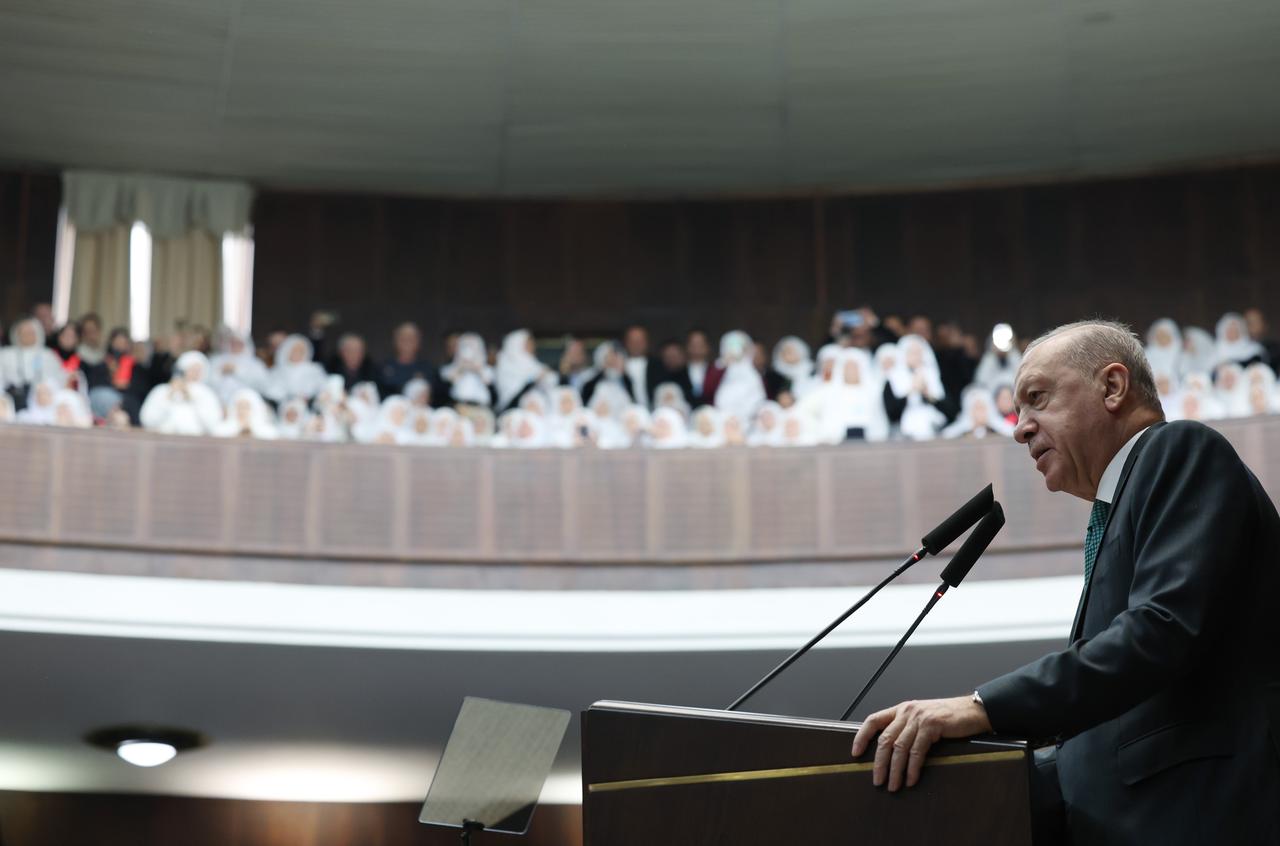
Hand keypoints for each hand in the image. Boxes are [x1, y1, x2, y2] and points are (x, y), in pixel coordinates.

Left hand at [850, 696, 991, 791]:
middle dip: (879, 763)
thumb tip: (892, 753)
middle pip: (885, 739)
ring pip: (899, 748)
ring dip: (895, 770)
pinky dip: (912, 768)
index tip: (855, 753)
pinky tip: (910, 779)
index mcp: (901, 709)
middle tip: (878, 780)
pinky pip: (917, 751)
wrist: (974, 710)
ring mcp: (919, 717)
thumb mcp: (922, 718)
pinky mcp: (932, 725)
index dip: (862, 737)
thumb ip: (907, 729)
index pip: (873, 720)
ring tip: (893, 785)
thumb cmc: (949, 717)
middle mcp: (907, 711)